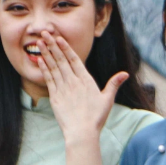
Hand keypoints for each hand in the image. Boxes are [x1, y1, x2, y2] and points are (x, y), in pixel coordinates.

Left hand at [38, 31, 126, 145]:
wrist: (82, 132)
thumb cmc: (96, 117)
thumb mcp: (107, 99)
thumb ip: (114, 84)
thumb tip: (125, 74)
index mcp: (86, 80)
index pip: (74, 59)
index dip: (66, 48)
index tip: (59, 38)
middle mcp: (73, 82)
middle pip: (61, 60)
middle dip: (52, 45)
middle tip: (45, 32)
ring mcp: (63, 89)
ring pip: (53, 67)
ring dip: (46, 53)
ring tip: (39, 42)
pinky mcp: (55, 97)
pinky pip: (49, 79)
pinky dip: (44, 69)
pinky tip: (40, 60)